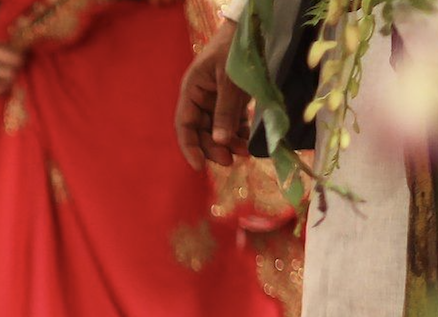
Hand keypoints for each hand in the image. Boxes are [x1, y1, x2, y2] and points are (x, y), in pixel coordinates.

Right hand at [175, 20, 249, 169]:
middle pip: (202, 131)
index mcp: (192, 92)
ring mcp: (216, 99)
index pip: (185, 126)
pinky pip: (232, 120)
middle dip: (215, 147)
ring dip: (229, 142)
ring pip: (218, 128)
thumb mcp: (231, 81)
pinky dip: (239, 131)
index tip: (199, 166)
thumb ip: (225, 111)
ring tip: (245, 152)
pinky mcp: (231, 98)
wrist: (252, 28)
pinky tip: (248, 139)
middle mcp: (201, 98)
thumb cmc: (235, 50)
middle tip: (231, 161)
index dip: (190, 147)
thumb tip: (220, 142)